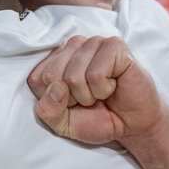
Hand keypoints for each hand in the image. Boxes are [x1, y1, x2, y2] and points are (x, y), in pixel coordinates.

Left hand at [28, 35, 166, 145]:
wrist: (133, 125)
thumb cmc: (98, 119)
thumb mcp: (64, 123)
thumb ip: (48, 111)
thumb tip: (54, 88)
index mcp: (56, 59)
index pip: (35, 79)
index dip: (53, 101)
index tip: (72, 103)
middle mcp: (73, 46)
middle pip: (52, 76)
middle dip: (71, 98)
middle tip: (89, 99)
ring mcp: (94, 42)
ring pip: (73, 76)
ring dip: (89, 95)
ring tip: (102, 93)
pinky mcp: (114, 45)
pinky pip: (95, 74)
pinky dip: (104, 89)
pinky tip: (114, 86)